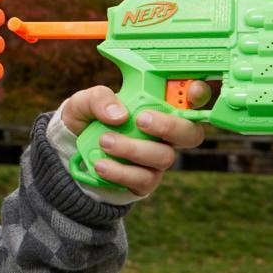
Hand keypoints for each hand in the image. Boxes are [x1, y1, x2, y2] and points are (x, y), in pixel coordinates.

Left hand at [61, 83, 207, 197]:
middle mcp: (165, 133)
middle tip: (141, 119)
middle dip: (170, 126)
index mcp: (158, 105)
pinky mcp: (144, 181)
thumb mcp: (85, 102)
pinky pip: (143, 180)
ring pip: (163, 157)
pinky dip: (120, 172)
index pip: (191, 98)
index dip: (199, 94)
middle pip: (191, 133)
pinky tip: (101, 164)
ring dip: (133, 149)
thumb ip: (99, 99)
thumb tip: (119, 115)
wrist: (72, 151)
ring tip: (105, 141)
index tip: (192, 90)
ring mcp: (157, 159)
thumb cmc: (89, 118)